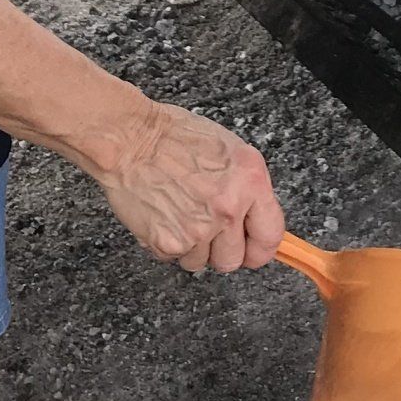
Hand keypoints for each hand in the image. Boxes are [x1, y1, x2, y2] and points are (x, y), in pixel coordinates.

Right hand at [95, 98, 285, 272]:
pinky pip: (174, 258)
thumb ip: (247, 190)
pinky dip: (166, 242)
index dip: (260, 248)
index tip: (253, 250)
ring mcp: (199, 229)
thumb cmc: (174, 137)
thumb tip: (256, 222)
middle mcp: (229, 208)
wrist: (130, 138)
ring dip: (191, 246)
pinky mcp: (168, 242)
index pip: (270, 236)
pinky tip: (162, 214)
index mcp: (250, 181)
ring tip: (178, 212)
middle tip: (206, 229)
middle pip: (233, 260)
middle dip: (220, 250)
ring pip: (200, 263)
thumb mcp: (229, 152)